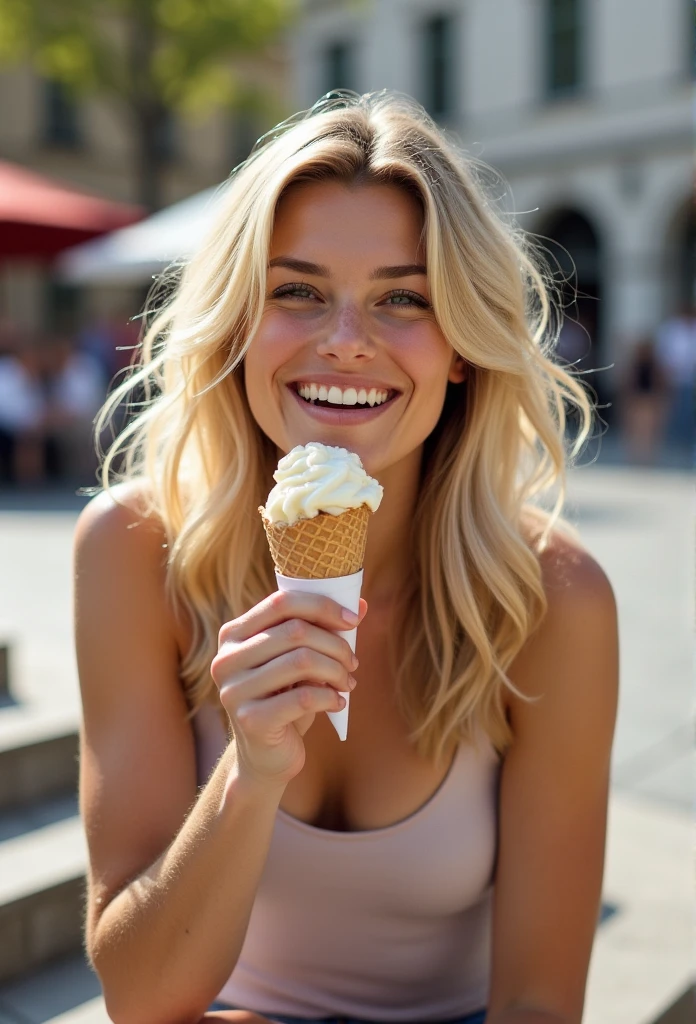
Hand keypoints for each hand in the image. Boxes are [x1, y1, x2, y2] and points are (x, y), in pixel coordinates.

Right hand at [211, 591, 366, 786]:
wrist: (266, 757)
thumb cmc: (285, 699)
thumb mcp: (300, 661)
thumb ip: (322, 630)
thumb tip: (361, 604)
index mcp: (234, 634)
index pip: (281, 602)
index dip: (322, 606)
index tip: (353, 621)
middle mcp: (226, 659)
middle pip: (295, 631)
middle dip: (335, 644)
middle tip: (353, 662)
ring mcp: (234, 690)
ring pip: (301, 661)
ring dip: (336, 670)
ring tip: (348, 683)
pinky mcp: (249, 720)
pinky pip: (303, 697)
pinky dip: (330, 697)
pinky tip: (338, 703)